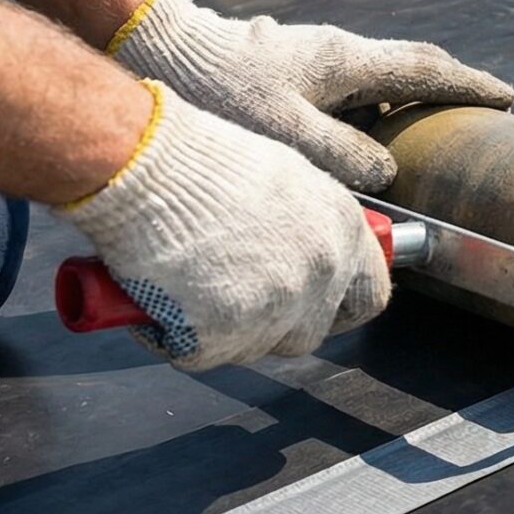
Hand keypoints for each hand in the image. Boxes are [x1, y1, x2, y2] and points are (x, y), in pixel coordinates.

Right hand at [63, 85, 388, 369]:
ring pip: (253, 348)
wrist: (143, 163)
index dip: (339, 308)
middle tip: (225, 295)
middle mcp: (322, 271)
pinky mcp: (225, 332)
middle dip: (269, 325)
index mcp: (344, 229)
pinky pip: (199, 354)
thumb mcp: (282, 178)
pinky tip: (156, 295)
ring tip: (183, 282)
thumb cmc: (200, 160)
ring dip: (220, 331)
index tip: (315, 309)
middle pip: (308, 333)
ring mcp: (277, 305)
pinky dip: (173, 335)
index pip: (369, 296)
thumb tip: (302, 250)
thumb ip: (306, 224)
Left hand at [110, 0, 513, 190]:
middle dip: (446, 84)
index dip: (469, 87)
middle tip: (475, 104)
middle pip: (407, 63)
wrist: (156, 49)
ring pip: (374, 73)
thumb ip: (344, 155)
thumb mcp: (289, 134)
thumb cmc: (220, 93)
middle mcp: (335, 49)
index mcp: (347, 61)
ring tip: (420, 126)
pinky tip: (353, 131)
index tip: (505, 98)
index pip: (426, 70)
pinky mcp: (283, 65)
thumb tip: (385, 169)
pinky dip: (367, 102)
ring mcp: (309, 53)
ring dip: (404, 94)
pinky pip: (345, 83)